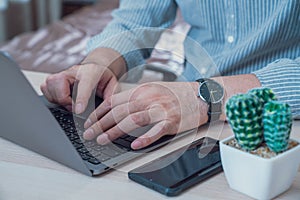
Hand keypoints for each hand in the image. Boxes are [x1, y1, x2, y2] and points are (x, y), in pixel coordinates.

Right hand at [40, 48, 124, 112]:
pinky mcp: (55, 78)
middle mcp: (74, 71)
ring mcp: (63, 73)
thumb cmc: (104, 76)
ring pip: (49, 85)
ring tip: (69, 103)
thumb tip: (107, 110)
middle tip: (74, 107)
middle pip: (58, 83)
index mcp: (91, 72)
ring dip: (57, 98)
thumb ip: (111, 97)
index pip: (83, 85)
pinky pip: (45, 88)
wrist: (97, 66)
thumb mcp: (113, 85)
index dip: (79, 99)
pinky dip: (51, 96)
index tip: (77, 110)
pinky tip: (62, 99)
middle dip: (64, 100)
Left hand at [83, 82, 207, 149]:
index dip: (99, 112)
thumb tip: (115, 109)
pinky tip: (135, 145)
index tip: (90, 121)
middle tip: (89, 134)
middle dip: (100, 123)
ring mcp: (160, 109)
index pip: (114, 101)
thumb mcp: (152, 89)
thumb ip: (135, 98)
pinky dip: (145, 138)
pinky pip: (156, 131)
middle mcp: (148, 98)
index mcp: (141, 90)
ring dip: (115, 131)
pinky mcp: (171, 121)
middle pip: (119, 111)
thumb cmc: (175, 94)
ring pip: (133, 120)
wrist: (199, 95)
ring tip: (102, 140)